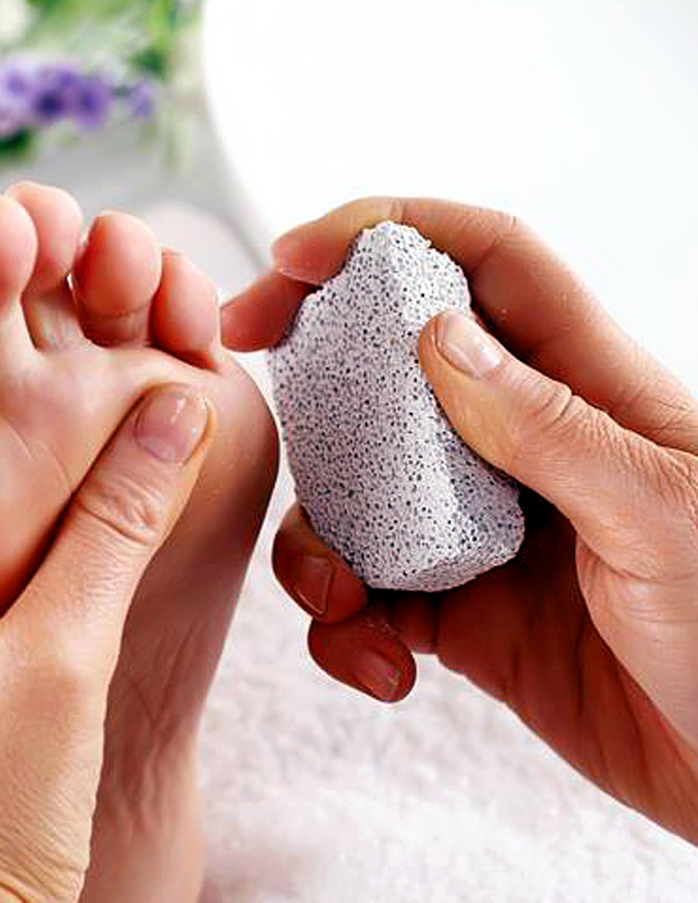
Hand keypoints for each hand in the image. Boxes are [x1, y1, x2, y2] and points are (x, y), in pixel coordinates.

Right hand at [224, 197, 697, 843]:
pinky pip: (370, 603)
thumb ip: (546, 424)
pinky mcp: (462, 620)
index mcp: (589, 390)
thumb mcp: (657, 511)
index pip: (484, 265)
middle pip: (393, 371)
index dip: (390, 232)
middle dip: (315, 370)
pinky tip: (383, 670)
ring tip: (333, 598)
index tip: (294, 258)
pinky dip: (347, 633)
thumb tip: (436, 332)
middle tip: (245, 367)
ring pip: (358, 498)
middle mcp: (524, 450)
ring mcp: (484, 536)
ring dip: (316, 542)